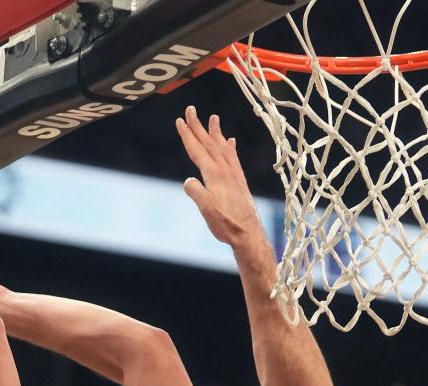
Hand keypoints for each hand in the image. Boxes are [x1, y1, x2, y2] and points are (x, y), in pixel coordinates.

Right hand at [176, 106, 260, 246]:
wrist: (248, 234)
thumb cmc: (226, 224)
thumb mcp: (206, 209)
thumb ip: (196, 192)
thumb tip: (189, 181)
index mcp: (213, 174)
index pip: (197, 149)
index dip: (187, 135)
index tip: (179, 121)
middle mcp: (225, 170)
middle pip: (208, 143)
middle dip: (198, 126)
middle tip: (190, 109)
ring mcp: (234, 174)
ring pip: (222, 147)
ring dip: (215, 132)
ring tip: (213, 118)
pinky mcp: (239, 181)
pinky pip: (233, 158)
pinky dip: (230, 148)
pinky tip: (230, 142)